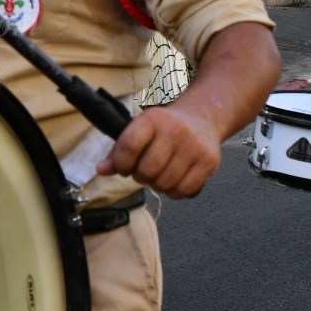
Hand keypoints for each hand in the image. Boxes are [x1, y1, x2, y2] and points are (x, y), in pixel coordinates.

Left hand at [97, 105, 220, 198]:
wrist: (202, 119)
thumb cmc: (164, 128)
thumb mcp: (140, 129)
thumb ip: (119, 150)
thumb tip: (101, 170)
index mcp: (153, 119)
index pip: (129, 146)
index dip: (120, 164)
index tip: (123, 167)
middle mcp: (175, 131)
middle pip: (147, 171)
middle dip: (140, 176)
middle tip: (144, 170)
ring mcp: (194, 147)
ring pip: (165, 184)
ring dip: (158, 185)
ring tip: (160, 173)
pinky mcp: (209, 163)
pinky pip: (184, 191)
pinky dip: (175, 191)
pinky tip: (175, 179)